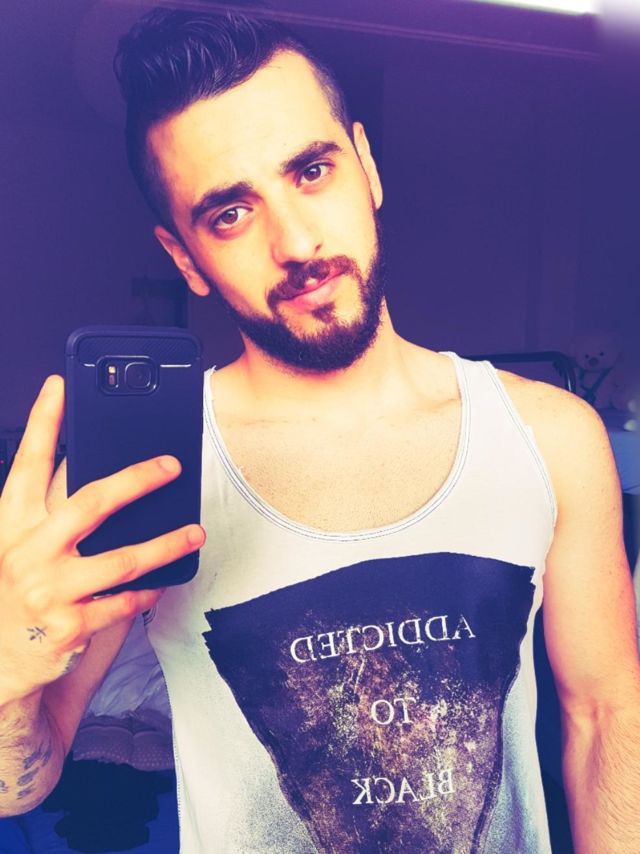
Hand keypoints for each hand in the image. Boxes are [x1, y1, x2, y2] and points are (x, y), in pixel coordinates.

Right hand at [0, 375, 204, 701]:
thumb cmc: (15, 588)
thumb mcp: (18, 543)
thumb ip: (49, 512)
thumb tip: (107, 479)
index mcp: (10, 524)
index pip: (27, 463)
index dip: (42, 421)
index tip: (60, 384)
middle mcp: (26, 552)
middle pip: (90, 503)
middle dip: (137, 479)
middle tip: (172, 465)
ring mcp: (48, 591)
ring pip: (123, 559)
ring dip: (166, 543)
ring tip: (195, 531)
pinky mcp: (69, 626)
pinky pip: (124, 602)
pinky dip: (149, 591)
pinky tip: (163, 581)